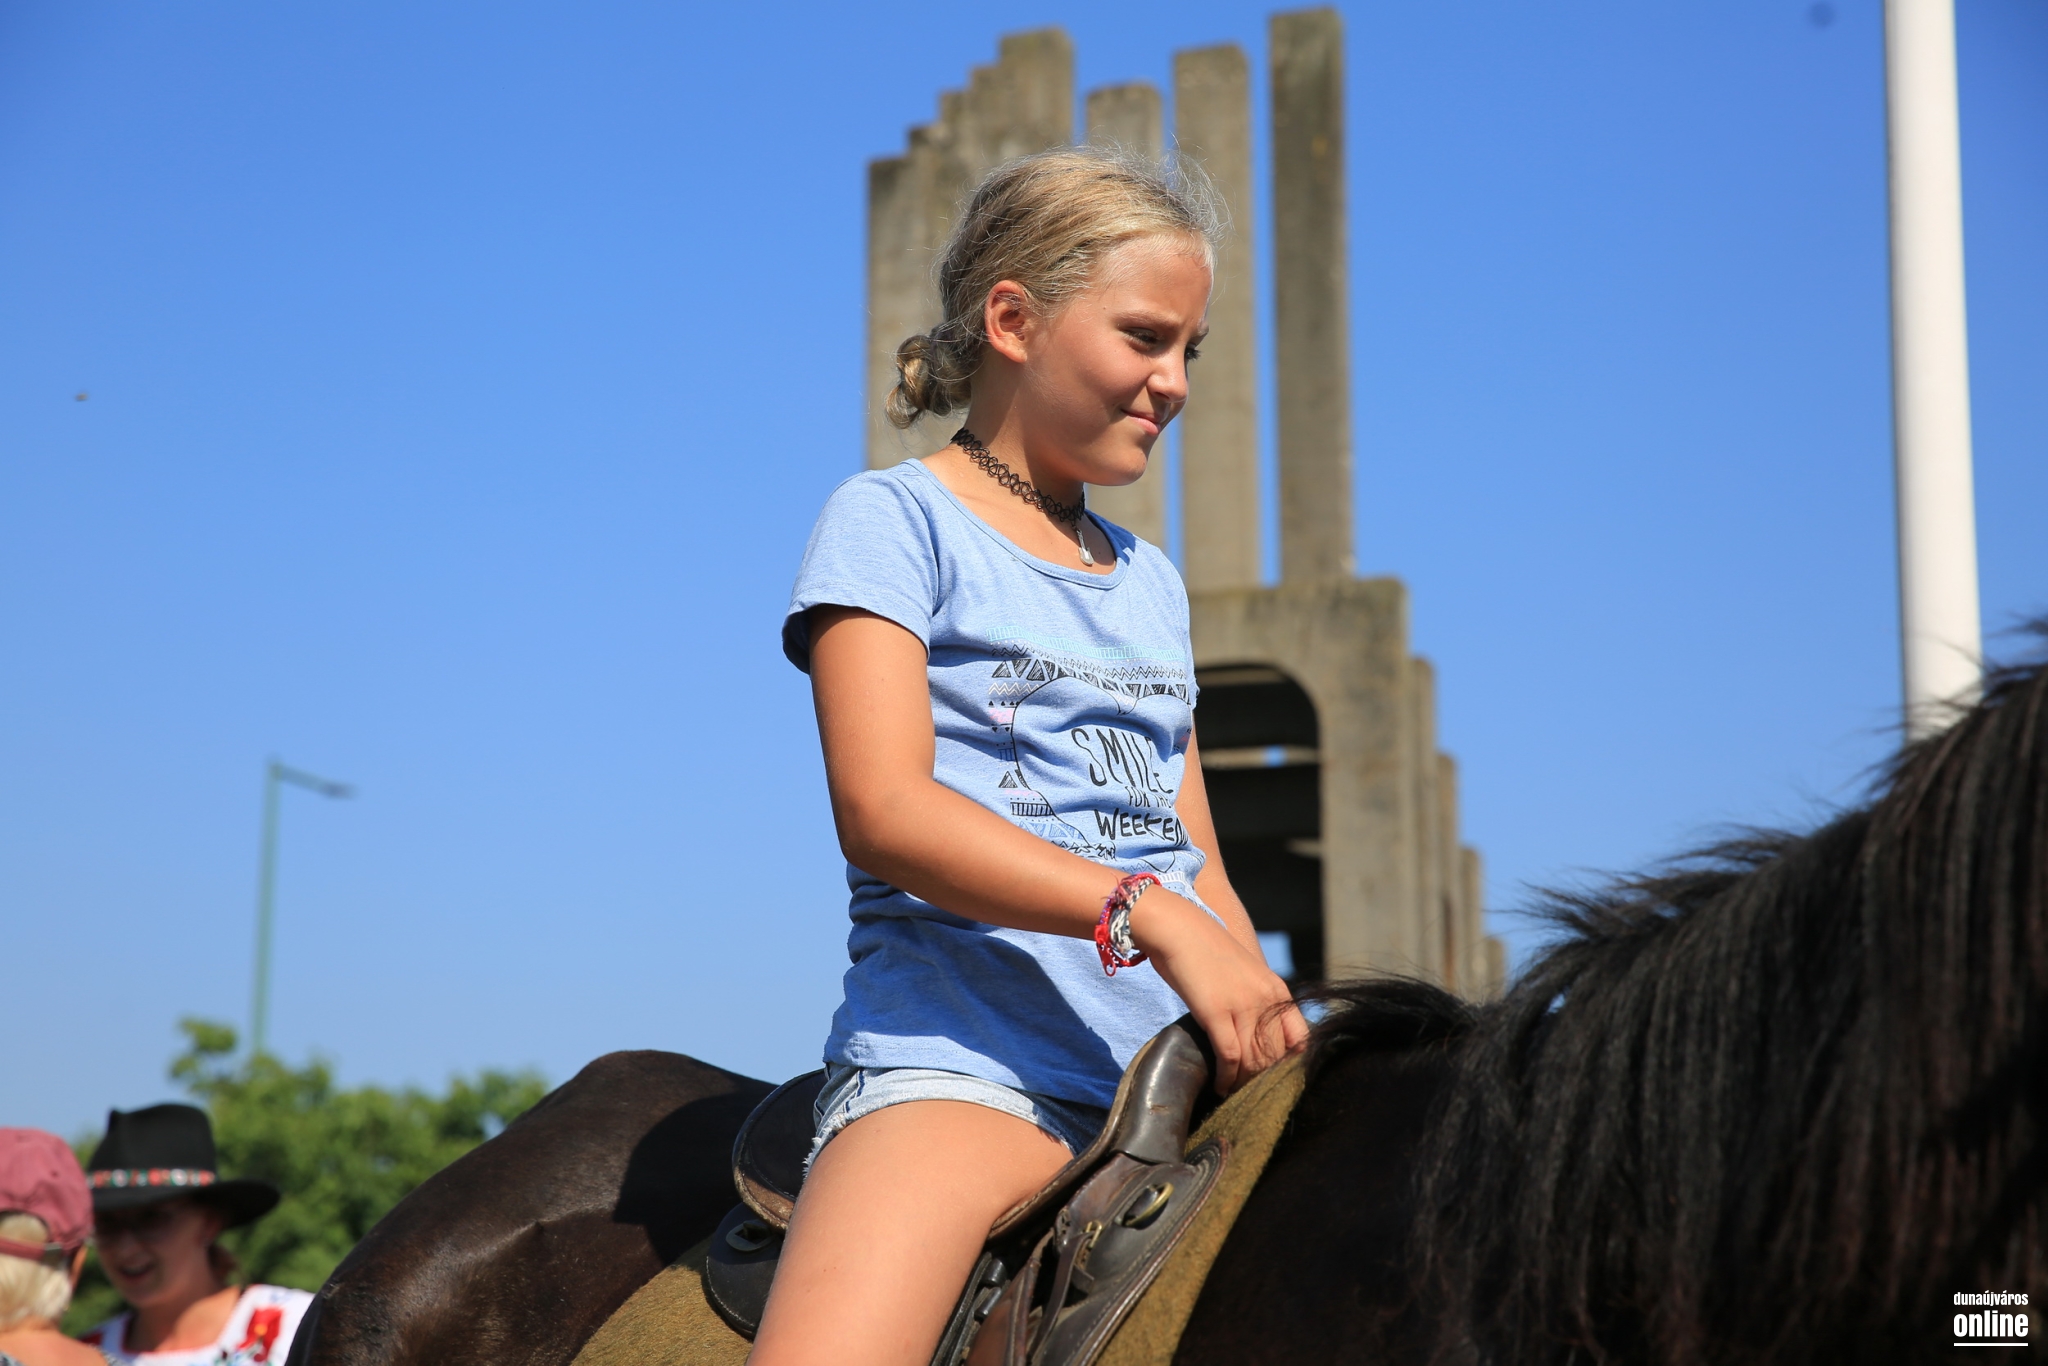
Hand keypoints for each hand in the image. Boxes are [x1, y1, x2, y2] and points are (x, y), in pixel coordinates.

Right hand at [1128, 889, 1309, 1095]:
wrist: (1178, 927)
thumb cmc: (1205, 951)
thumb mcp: (1244, 974)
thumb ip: (1257, 1000)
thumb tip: (1258, 1037)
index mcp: (1277, 990)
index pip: (1300, 1040)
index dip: (1289, 1066)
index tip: (1271, 1080)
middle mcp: (1266, 999)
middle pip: (1275, 1056)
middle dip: (1261, 1081)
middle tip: (1246, 1094)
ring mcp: (1242, 1005)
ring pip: (1253, 1062)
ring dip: (1242, 1084)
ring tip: (1232, 1094)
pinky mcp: (1216, 1012)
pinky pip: (1229, 1057)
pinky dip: (1226, 1078)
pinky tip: (1219, 1086)